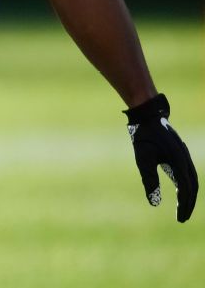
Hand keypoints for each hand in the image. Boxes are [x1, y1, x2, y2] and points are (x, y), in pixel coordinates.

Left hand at [124, 93, 197, 221]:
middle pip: (192, 187)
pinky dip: (187, 185)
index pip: (185, 190)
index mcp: (179, 162)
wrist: (148, 116)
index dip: (183, 206)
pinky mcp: (181, 154)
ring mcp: (185, 156)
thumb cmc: (143, 136)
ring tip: (182, 208)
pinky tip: (180, 192)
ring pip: (192, 180)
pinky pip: (188, 173)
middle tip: (181, 218)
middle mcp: (185, 160)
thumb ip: (150, 180)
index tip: (179, 218)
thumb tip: (153, 203)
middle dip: (188, 204)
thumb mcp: (143, 159)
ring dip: (189, 195)